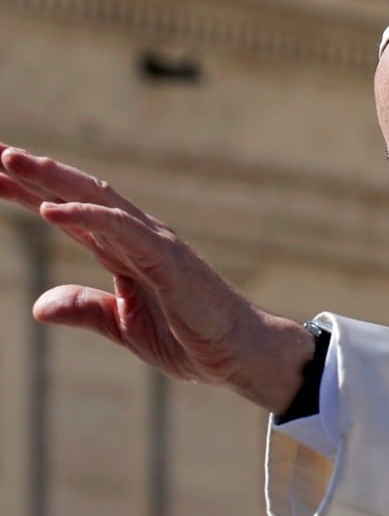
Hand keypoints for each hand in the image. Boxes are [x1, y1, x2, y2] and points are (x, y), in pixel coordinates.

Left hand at [0, 142, 310, 411]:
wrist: (239, 354)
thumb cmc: (191, 340)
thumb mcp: (125, 327)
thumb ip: (85, 310)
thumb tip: (37, 306)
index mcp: (126, 252)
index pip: (71, 214)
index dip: (29, 192)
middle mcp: (139, 237)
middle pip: (79, 194)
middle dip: (34, 172)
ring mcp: (155, 244)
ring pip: (98, 200)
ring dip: (53, 178)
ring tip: (11, 160)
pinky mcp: (168, 260)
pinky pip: (122, 231)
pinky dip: (86, 216)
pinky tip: (50, 208)